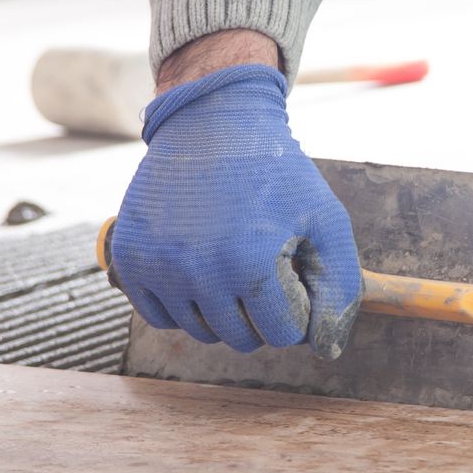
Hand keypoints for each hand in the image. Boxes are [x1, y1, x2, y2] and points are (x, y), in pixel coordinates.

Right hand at [110, 63, 362, 358]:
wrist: (210, 122)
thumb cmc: (276, 172)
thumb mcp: (326, 219)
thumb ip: (341, 289)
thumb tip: (326, 350)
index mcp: (250, 263)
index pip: (285, 333)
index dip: (297, 302)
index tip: (292, 265)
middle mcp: (197, 271)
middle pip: (243, 339)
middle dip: (263, 310)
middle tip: (262, 261)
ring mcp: (157, 268)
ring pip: (202, 332)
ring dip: (223, 308)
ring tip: (231, 257)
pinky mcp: (130, 261)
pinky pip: (161, 317)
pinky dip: (182, 303)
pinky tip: (197, 265)